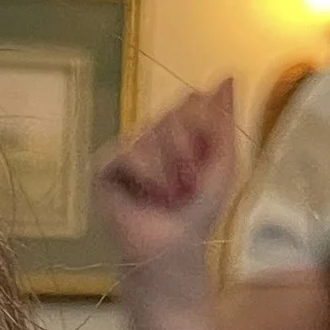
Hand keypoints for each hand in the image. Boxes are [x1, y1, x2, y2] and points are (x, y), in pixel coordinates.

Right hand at [95, 80, 238, 293]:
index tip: (206, 163)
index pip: (191, 103)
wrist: (171, 252)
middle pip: (174, 115)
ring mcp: (124, 151)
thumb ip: (225, 123)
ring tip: (168, 196)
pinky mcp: (102, 168)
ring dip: (171, 169)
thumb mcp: (224, 166)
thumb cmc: (196, 216)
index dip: (204, 128)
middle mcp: (149, 135)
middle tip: (187, 186)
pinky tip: (150, 194)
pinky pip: (131, 150)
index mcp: (177, 132)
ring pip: (153, 133)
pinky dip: (149, 174)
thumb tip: (226, 76)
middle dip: (189, 154)